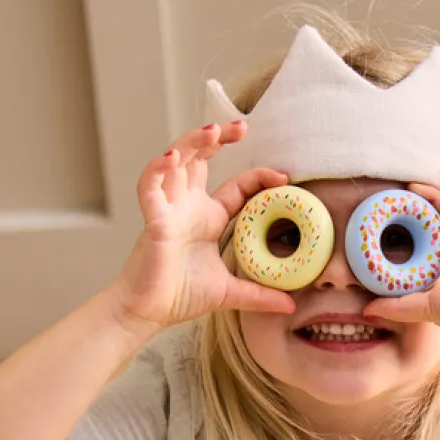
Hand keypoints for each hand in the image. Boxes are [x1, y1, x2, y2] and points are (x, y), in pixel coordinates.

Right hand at [108, 121, 296, 335]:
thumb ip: (259, 294)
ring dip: (192, 142)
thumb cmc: (180, 297)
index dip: (258, 176)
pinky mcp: (152, 219)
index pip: (236, 186)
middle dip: (218, 138)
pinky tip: (172, 158)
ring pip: (175, 161)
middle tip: (241, 127)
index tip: (282, 177)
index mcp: (208, 218)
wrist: (148, 313)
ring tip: (212, 132)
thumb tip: (291, 306)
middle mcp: (187, 206)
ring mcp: (169, 209)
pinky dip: (157, 169)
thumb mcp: (230, 293)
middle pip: (200, 158)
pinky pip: (149, 186)